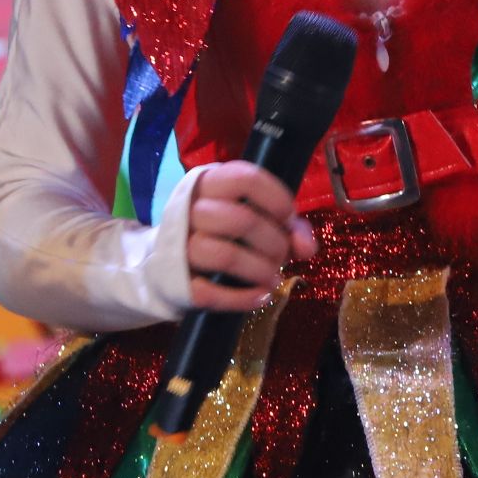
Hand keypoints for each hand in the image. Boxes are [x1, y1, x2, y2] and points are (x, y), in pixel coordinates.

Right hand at [182, 160, 316, 311]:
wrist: (170, 264)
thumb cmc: (222, 233)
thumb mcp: (253, 216)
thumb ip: (288, 226)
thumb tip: (307, 247)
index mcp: (209, 183)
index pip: (246, 178)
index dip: (277, 199)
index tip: (288, 219)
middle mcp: (189, 210)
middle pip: (240, 220)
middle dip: (273, 242)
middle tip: (282, 255)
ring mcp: (179, 247)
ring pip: (225, 256)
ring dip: (260, 270)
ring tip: (272, 277)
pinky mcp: (176, 282)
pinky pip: (210, 293)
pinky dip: (243, 298)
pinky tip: (260, 296)